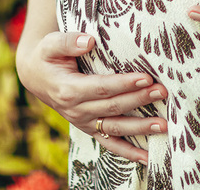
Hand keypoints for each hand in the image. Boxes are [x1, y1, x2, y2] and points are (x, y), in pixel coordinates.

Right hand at [15, 31, 167, 163]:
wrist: (36, 76)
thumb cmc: (48, 56)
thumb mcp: (51, 44)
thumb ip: (68, 41)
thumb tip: (89, 41)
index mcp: (69, 90)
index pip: (102, 87)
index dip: (124, 84)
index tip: (146, 77)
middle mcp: (76, 110)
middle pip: (113, 107)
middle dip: (140, 100)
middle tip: (162, 92)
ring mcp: (84, 122)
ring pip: (115, 128)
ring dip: (140, 128)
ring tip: (163, 124)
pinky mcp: (90, 128)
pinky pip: (110, 144)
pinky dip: (129, 153)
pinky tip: (148, 157)